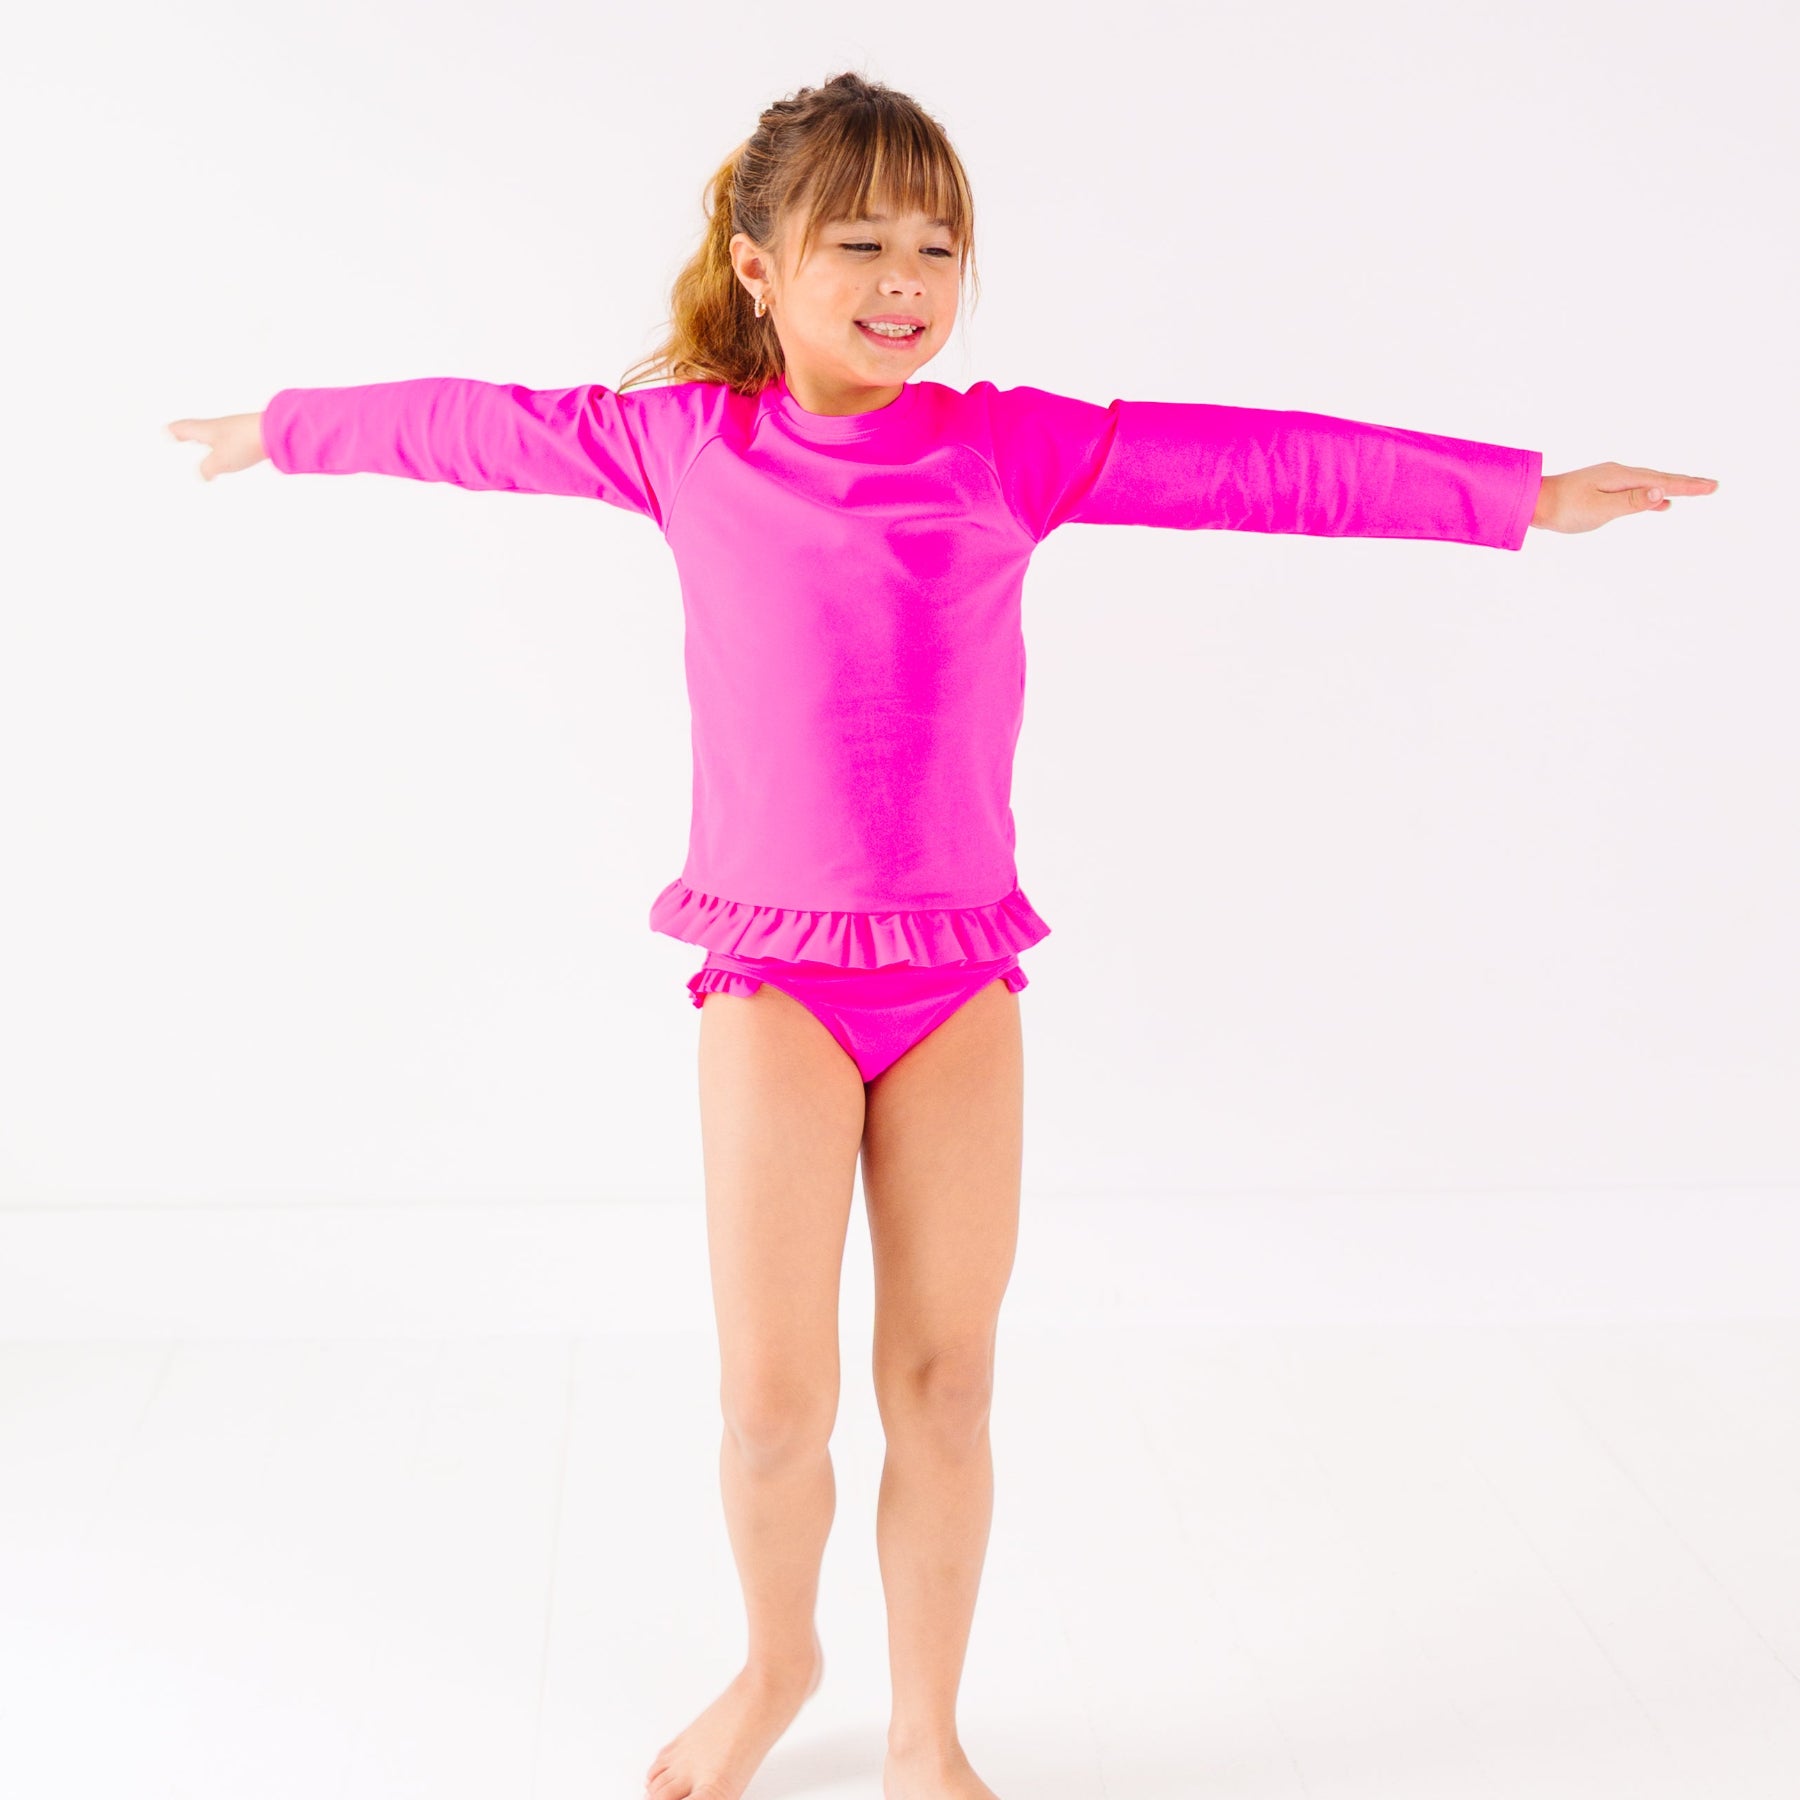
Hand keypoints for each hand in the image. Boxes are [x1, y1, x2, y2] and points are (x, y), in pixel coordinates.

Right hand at [166, 411, 267, 480]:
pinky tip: (232, 449)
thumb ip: (206, 469)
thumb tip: (204, 475)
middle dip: (188, 433)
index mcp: (205, 429)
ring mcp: (236, 429)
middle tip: (179, 434)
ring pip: (216, 433)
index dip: (174, 431)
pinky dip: (225, 444)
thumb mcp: (219, 461)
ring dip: (207, 438)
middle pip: (198, 428)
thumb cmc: (244, 441)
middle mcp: (219, 426)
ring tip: (204, 443)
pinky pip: (233, 438)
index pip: (183, 428)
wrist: (275, 431)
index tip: (167, 431)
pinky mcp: (252, 434)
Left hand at [1531, 462, 1718, 533]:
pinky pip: (1636, 491)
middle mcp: (1619, 474)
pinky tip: (1659, 504)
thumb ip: (1632, 503)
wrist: (1533, 503)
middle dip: (1687, 484)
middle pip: (1661, 479)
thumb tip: (1662, 493)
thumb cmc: (1564, 508)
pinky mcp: (1602, 489)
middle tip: (1713, 486)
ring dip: (1672, 489)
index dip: (1689, 487)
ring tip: (1692, 491)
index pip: (1663, 483)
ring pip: (1649, 485)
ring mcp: (1610, 481)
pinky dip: (1652, 496)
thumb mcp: (1601, 509)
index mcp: (1622, 478)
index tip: (1712, 487)